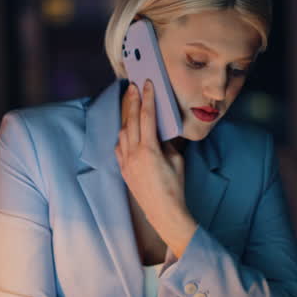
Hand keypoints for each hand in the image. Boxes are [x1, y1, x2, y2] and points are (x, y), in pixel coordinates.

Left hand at [115, 81, 194, 251]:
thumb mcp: (176, 160)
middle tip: (134, 87)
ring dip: (127, 118)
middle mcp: (133, 154)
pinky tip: (128, 132)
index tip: (147, 84)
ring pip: (122, 133)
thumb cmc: (174, 187)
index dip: (147, 98)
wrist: (164, 212)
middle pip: (130, 120)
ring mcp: (126, 163)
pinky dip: (123, 136)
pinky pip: (119, 147)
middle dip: (133, 102)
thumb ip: (167, 143)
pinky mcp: (123, 170)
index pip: (146, 116)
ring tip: (132, 106)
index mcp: (148, 149)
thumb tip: (162, 132)